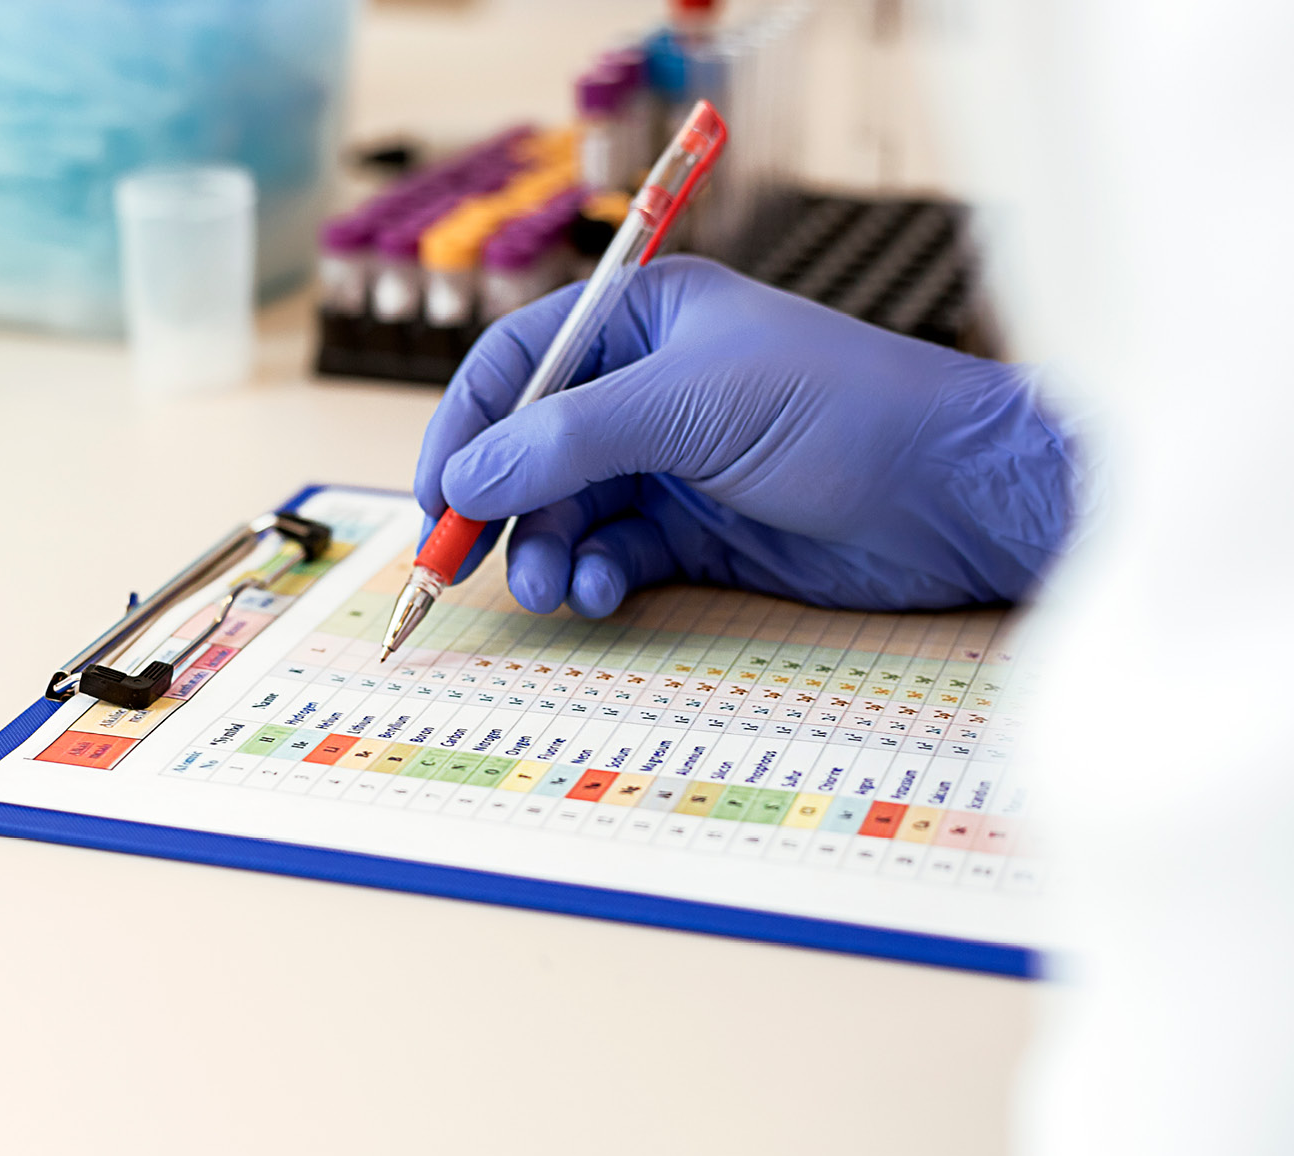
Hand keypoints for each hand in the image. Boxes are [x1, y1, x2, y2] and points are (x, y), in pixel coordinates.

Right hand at [414, 256, 1075, 615]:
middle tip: (465, 565)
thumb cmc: (842, 410)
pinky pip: (615, 555)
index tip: (436, 496)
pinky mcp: (699, 533)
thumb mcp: (691, 406)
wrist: (957, 496)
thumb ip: (567, 441)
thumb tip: (464, 481)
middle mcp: (646, 388)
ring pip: (567, 512)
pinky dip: (598, 578)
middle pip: (530, 448)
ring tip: (553, 591)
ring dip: (547, 553)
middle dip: (500, 507)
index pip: (514, 365)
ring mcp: (671, 463)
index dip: (465, 428)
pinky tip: (605, 595)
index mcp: (640, 320)